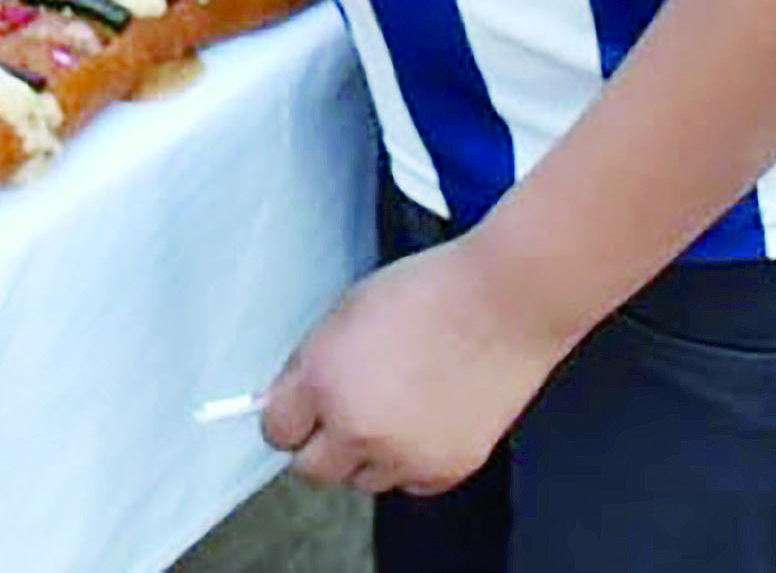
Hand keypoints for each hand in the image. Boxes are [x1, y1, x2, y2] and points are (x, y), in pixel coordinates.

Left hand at [259, 237, 563, 498]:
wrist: (500, 305)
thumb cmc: (428, 293)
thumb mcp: (345, 311)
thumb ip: (310, 363)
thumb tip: (286, 395)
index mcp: (323, 381)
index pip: (276, 430)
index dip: (286, 417)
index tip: (296, 411)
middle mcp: (357, 428)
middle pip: (313, 469)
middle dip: (320, 444)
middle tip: (338, 413)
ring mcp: (403, 456)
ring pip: (362, 480)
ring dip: (366, 453)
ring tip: (392, 405)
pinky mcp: (444, 472)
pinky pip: (409, 483)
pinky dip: (410, 460)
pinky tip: (424, 417)